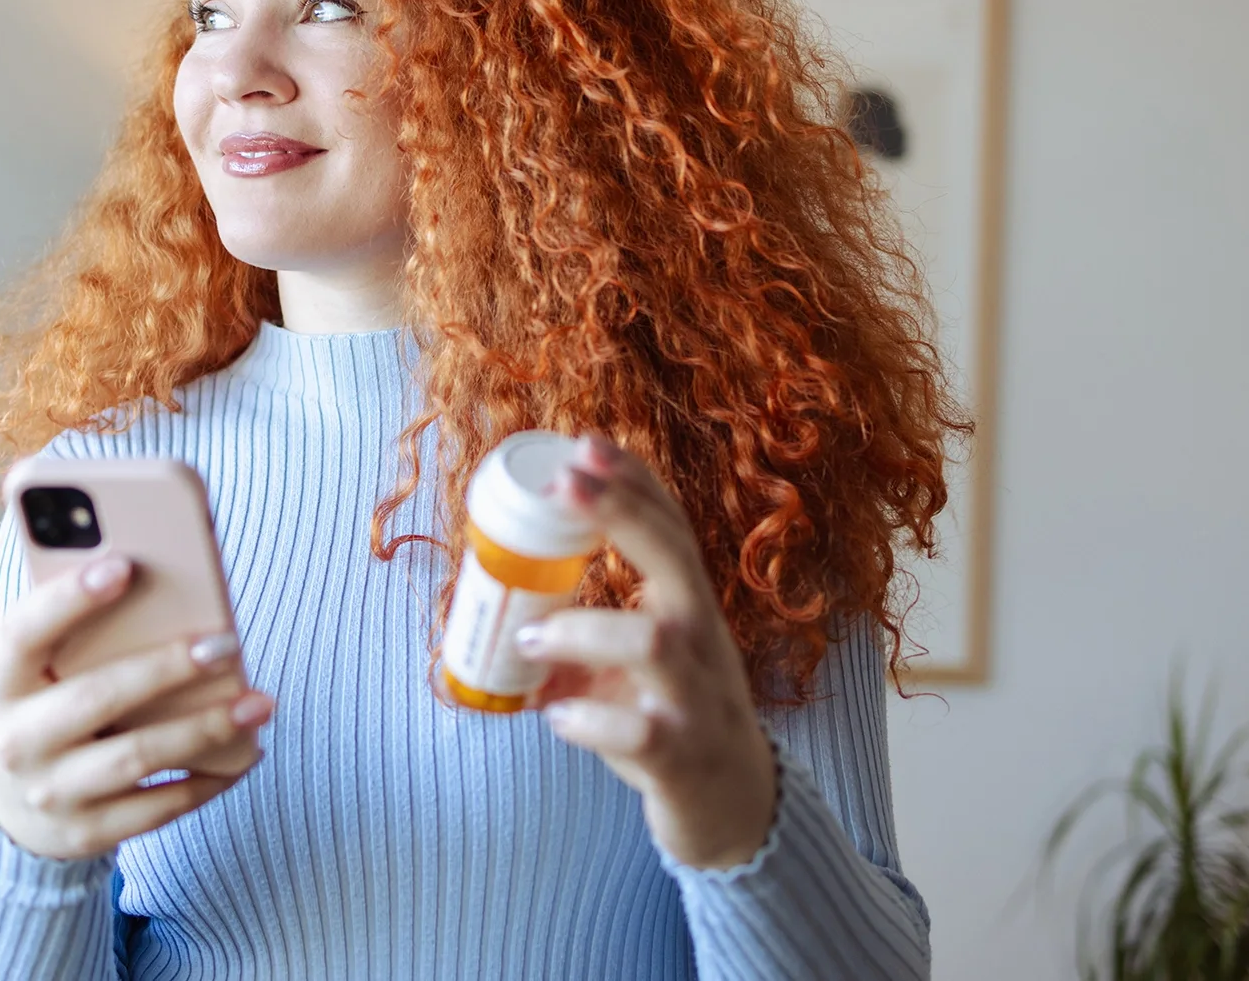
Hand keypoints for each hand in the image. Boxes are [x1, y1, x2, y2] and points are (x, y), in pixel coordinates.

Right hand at [0, 554, 275, 859]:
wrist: (13, 811)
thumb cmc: (43, 711)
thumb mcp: (37, 672)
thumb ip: (76, 631)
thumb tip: (158, 575)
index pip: (23, 633)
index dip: (68, 599)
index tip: (124, 566)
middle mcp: (15, 742)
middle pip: (97, 697)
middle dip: (167, 669)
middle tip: (226, 645)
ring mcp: (50, 793)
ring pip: (137, 756)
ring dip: (205, 728)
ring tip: (258, 702)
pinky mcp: (87, 833)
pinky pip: (159, 806)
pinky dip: (209, 779)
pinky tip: (246, 751)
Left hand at [513, 435, 777, 869]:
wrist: (737, 806)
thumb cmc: (676, 717)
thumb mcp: (643, 659)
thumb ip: (594, 621)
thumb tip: (511, 596)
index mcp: (690, 609)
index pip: (672, 529)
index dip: (634, 482)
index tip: (589, 442)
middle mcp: (701, 642)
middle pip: (675, 560)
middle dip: (624, 513)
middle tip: (567, 481)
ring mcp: (696, 698)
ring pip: (654, 640)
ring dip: (585, 629)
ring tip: (531, 636)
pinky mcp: (682, 757)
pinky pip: (640, 731)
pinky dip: (591, 721)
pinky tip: (556, 717)